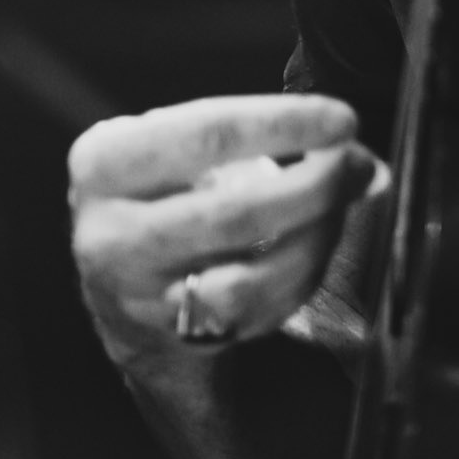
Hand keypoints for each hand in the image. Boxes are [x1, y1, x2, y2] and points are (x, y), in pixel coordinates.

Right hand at [69, 94, 380, 372]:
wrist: (119, 286)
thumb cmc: (158, 190)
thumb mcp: (167, 144)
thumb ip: (245, 134)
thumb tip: (345, 140)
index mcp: (104, 163)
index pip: (207, 134)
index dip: (283, 124)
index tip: (341, 119)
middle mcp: (109, 234)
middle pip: (233, 214)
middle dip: (313, 188)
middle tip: (355, 165)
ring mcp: (139, 298)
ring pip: (249, 279)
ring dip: (315, 238)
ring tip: (342, 204)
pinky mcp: (173, 339)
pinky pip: (255, 315)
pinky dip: (300, 276)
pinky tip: (318, 243)